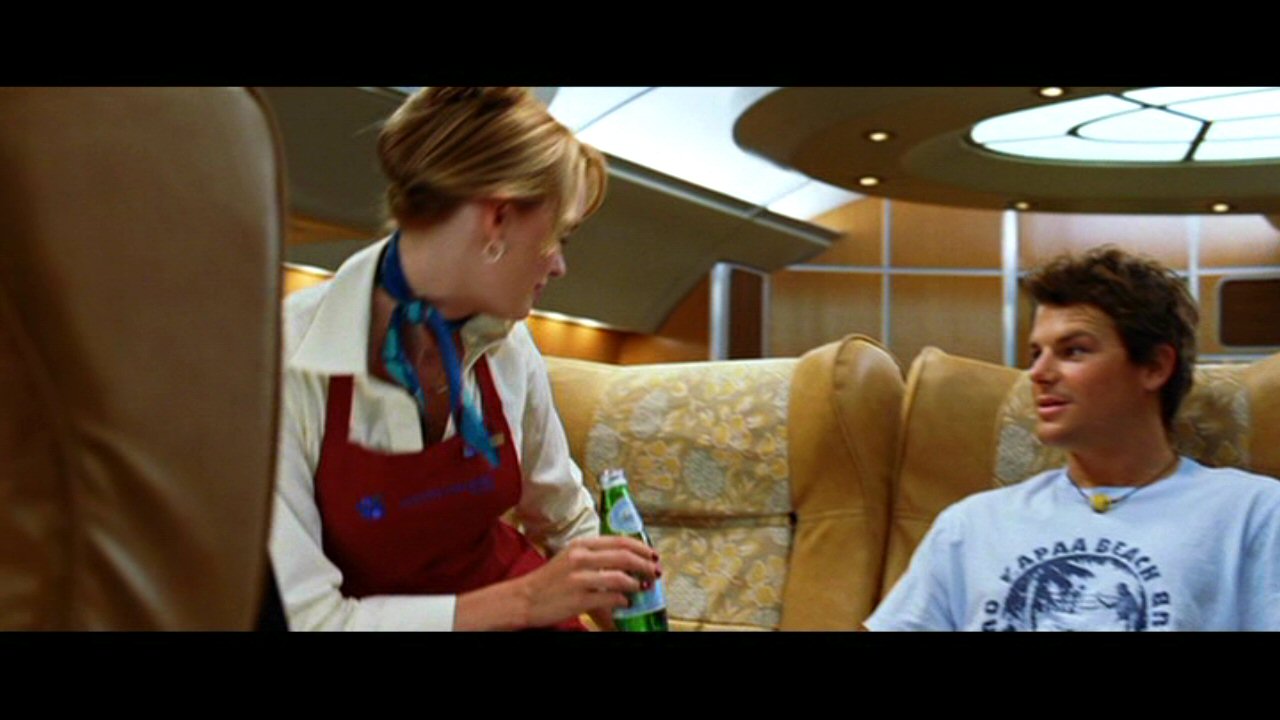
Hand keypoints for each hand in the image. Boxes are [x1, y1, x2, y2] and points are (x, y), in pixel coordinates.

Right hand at [520, 536, 659, 628]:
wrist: (524, 599)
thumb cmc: (549, 580)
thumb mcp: (571, 558)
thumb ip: (595, 556)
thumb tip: (625, 560)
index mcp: (581, 545)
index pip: (619, 541)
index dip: (641, 548)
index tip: (653, 555)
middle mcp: (581, 558)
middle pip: (624, 557)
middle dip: (645, 565)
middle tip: (655, 572)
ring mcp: (580, 579)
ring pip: (620, 578)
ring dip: (636, 584)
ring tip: (642, 588)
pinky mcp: (579, 599)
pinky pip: (610, 599)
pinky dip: (623, 600)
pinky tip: (625, 602)